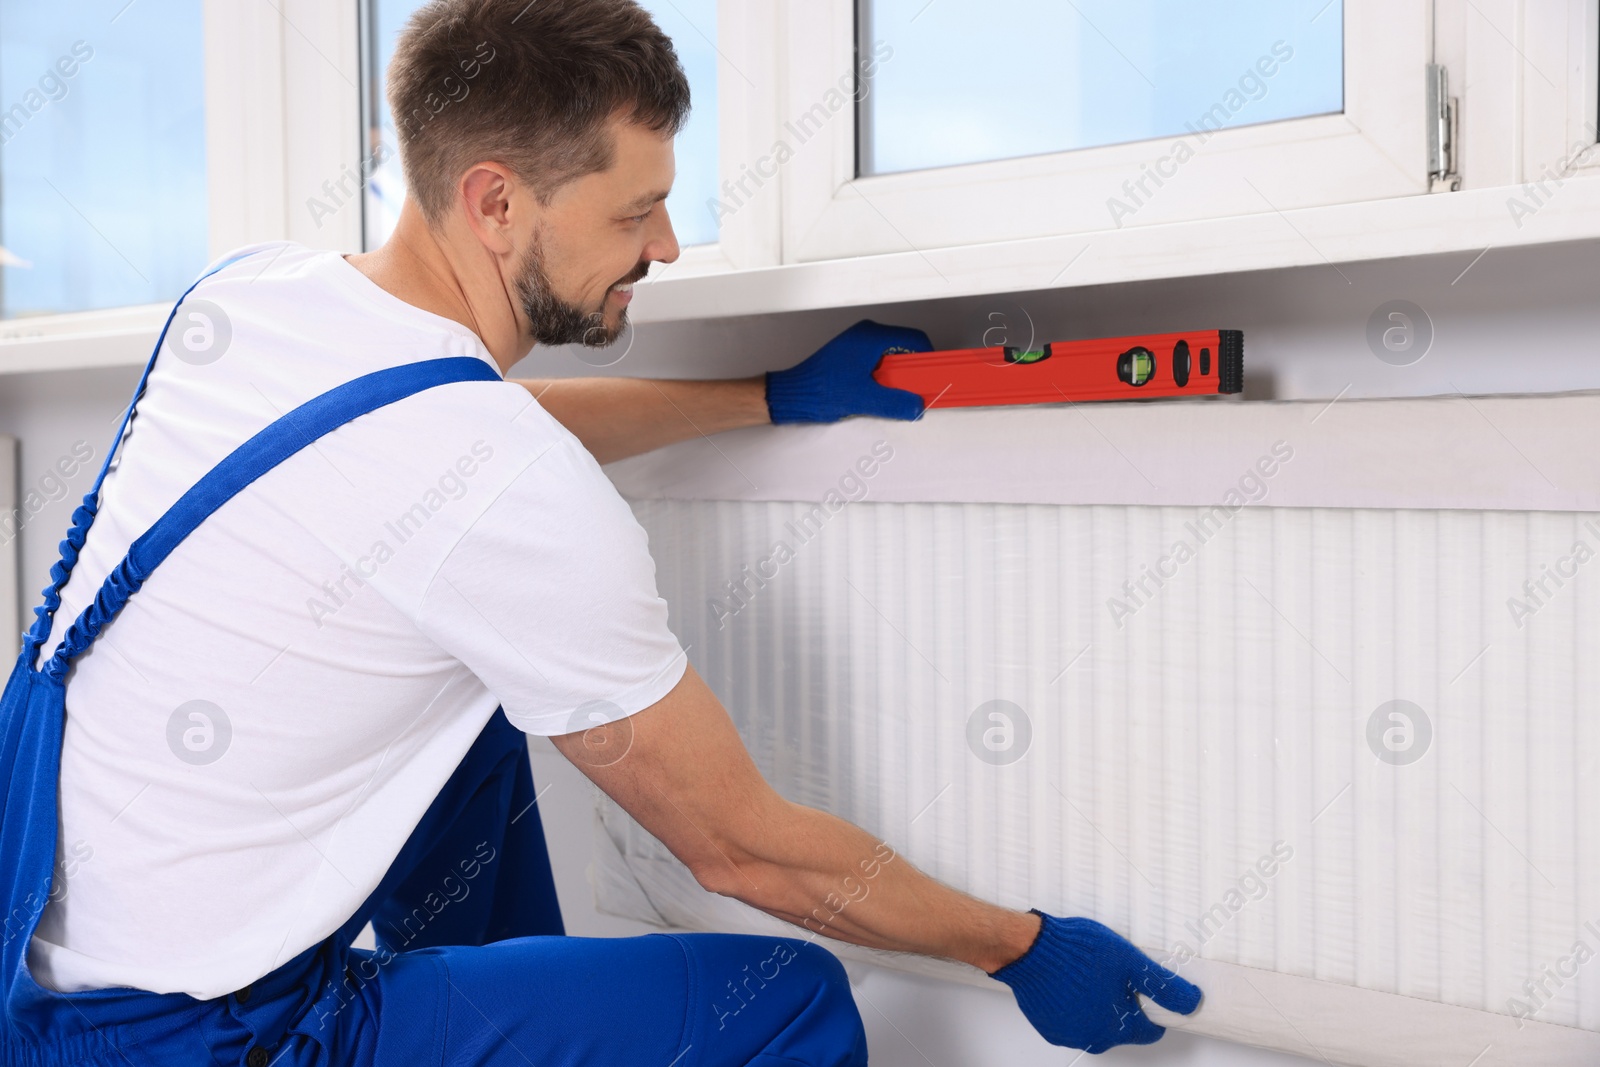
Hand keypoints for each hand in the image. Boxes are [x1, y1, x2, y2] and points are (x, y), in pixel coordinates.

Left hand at [764, 319, 930, 423]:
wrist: (791, 394)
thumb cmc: (818, 389)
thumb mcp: (864, 399)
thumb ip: (895, 403)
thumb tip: (917, 406)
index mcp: (872, 337)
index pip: (916, 340)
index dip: (929, 360)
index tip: (935, 376)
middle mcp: (866, 335)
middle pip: (905, 350)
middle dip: (912, 373)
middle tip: (914, 392)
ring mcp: (858, 345)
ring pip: (892, 359)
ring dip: (896, 379)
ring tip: (889, 397)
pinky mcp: (851, 357)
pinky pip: (878, 364)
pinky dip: (884, 380)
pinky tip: (875, 396)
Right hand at [989, 910, 1201, 1053]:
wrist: (1028, 948)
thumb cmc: (1076, 953)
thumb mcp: (1130, 962)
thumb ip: (1163, 986)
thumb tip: (1190, 1001)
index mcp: (1118, 1026)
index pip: (1149, 1030)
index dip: (1152, 1008)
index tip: (1144, 991)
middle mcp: (1093, 1037)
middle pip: (1121, 1028)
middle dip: (1122, 1005)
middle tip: (1114, 975)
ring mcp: (1068, 1034)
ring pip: (1094, 1024)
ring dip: (1097, 1006)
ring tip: (1090, 975)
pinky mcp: (1047, 1026)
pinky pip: (1070, 1021)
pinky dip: (1074, 1006)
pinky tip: (1070, 983)